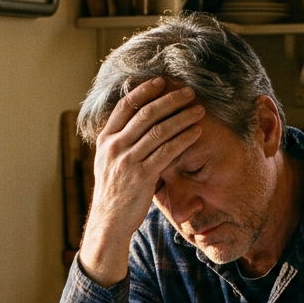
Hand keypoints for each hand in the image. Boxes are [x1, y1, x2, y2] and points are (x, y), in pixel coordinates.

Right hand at [79, 78, 205, 285]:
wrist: (109, 221)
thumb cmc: (114, 190)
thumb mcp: (107, 161)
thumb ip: (119, 141)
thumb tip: (135, 120)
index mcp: (105, 139)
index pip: (125, 106)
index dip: (144, 91)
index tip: (161, 81)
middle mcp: (115, 146)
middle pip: (146, 114)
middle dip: (170, 100)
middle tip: (188, 92)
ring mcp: (128, 161)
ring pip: (159, 130)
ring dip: (182, 117)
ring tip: (198, 110)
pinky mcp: (143, 176)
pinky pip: (167, 151)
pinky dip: (184, 139)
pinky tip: (196, 132)